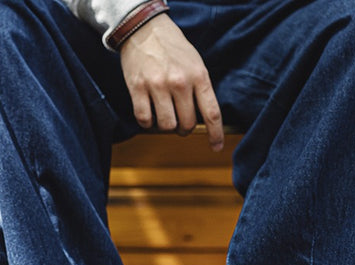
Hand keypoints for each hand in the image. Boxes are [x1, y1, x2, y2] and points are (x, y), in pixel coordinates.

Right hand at [119, 13, 223, 150]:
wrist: (143, 28)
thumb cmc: (172, 48)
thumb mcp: (195, 64)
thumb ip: (200, 89)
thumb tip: (203, 120)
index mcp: (198, 75)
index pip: (211, 113)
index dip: (215, 134)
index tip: (216, 147)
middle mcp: (180, 82)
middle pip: (187, 124)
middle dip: (184, 128)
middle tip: (180, 122)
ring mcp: (158, 85)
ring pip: (167, 126)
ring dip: (166, 127)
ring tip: (165, 116)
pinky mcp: (138, 88)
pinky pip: (144, 119)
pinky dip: (147, 123)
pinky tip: (149, 114)